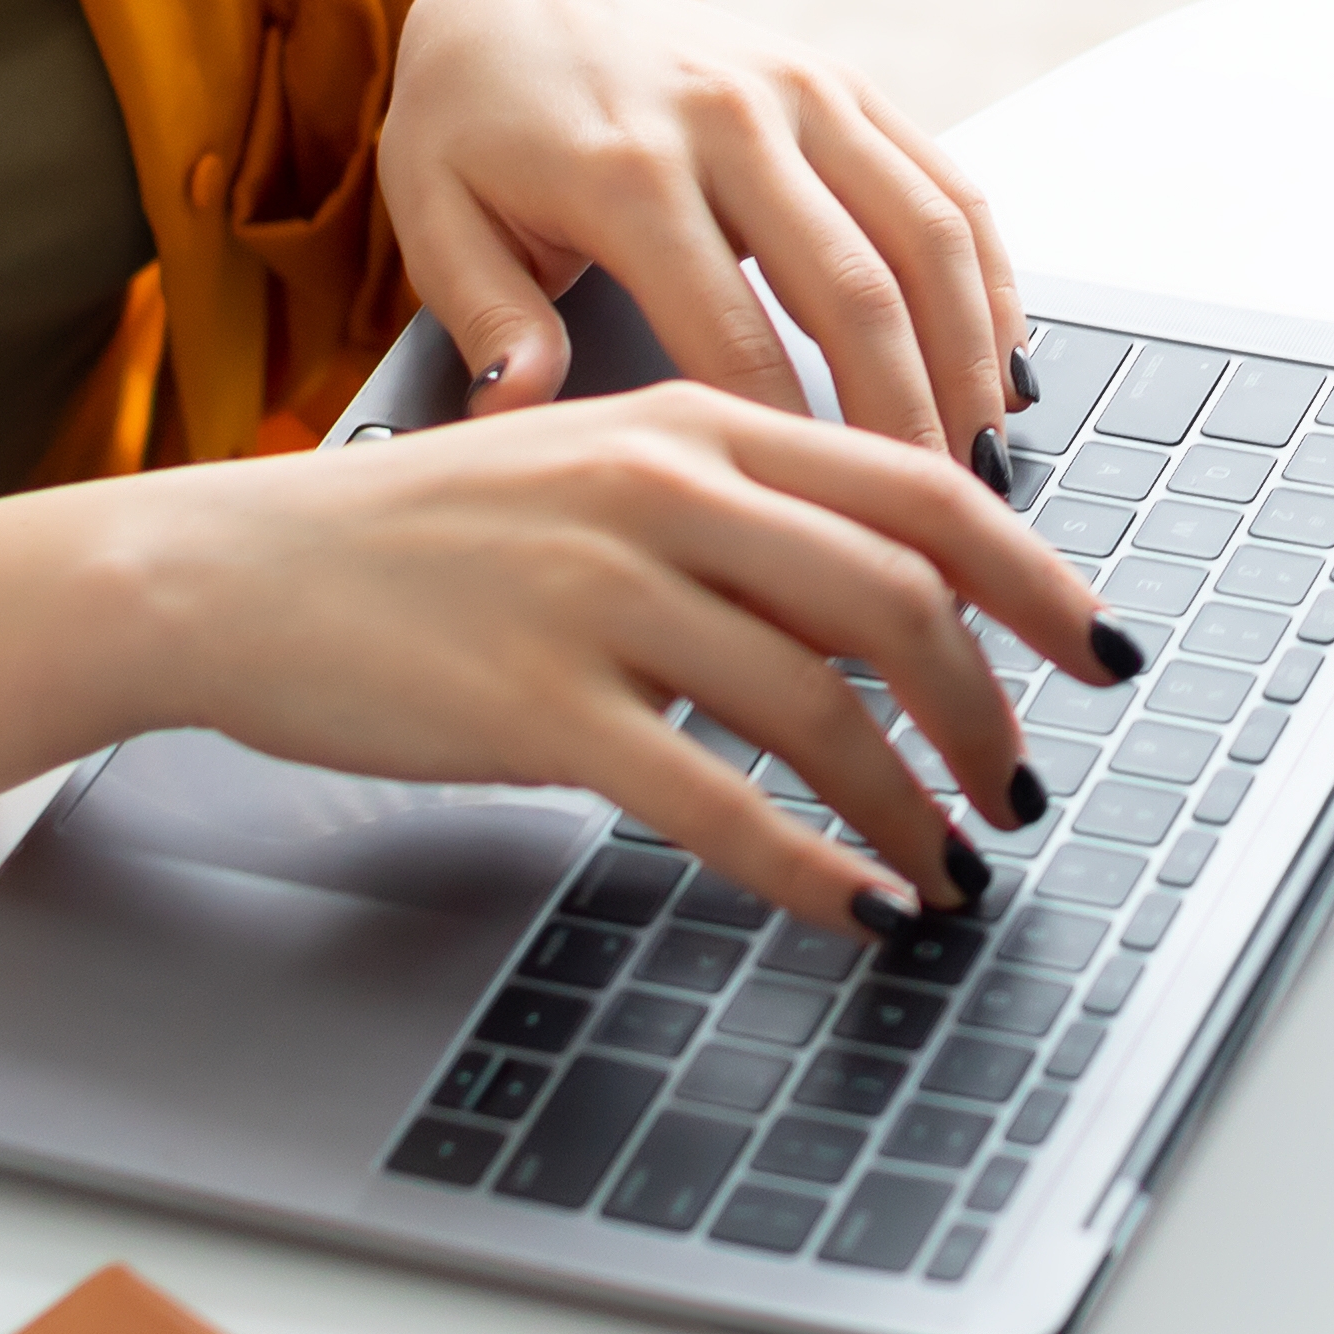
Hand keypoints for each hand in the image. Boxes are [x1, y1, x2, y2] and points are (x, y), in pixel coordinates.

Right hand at [0, 385, 1141, 913]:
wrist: (233, 571)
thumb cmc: (419, 538)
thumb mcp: (592, 473)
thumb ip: (734, 517)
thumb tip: (884, 603)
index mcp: (695, 425)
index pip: (919, 490)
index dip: (1034, 576)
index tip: (1100, 651)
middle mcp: (662, 491)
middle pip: (895, 599)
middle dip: (987, 710)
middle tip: (1022, 788)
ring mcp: (598, 595)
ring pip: (819, 708)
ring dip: (911, 804)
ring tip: (953, 866)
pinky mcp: (537, 703)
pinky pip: (711, 799)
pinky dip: (807, 865)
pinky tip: (855, 909)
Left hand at [375, 0, 1031, 466]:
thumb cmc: (474, 127)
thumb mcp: (438, 219)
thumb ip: (488, 320)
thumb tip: (521, 412)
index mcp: (623, 171)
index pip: (731, 339)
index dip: (787, 446)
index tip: (816, 533)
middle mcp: (729, 119)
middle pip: (856, 293)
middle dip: (904, 419)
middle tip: (930, 523)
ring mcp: (801, 91)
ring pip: (928, 236)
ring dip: (968, 357)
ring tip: (981, 462)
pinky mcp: (846, 82)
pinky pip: (947, 184)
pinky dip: (990, 280)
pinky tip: (999, 367)